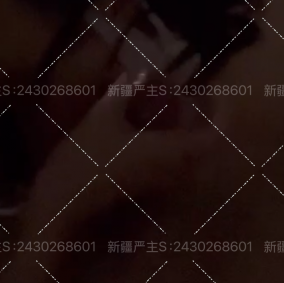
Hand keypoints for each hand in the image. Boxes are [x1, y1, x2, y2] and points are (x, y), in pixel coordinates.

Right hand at [26, 74, 215, 235]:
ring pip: (187, 162)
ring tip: (172, 115)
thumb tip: (133, 73)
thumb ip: (121, 94)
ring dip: (186, 139)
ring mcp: (158, 186)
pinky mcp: (143, 192)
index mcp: (170, 151)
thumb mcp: (101, 119)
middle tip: (193, 104)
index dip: (222, 117)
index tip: (216, 96)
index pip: (213, 138)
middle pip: (204, 152)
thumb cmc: (85, 161)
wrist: (61, 209)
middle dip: (204, 126)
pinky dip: (169, 151)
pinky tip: (150, 135)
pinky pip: (170, 169)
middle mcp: (172, 172)